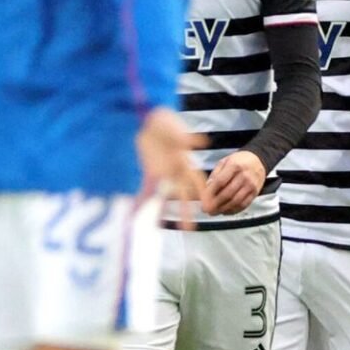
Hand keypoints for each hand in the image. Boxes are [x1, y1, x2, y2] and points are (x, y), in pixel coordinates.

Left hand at [137, 108, 207, 226]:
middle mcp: (175, 171)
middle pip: (182, 195)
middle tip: (190, 230)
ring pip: (165, 196)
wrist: (149, 119)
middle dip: (186, 212)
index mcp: (184, 162)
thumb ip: (185, 138)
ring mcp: (162, 173)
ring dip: (163, 211)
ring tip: (160, 227)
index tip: (209, 206)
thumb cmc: (165, 123)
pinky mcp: (148, 172)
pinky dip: (143, 200)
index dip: (204, 193)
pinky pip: (146, 189)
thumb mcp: (176, 130)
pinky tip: (139, 213)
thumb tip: (202, 142)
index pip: (197, 181)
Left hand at [203, 150, 265, 215]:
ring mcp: (251, 185)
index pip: (220, 181)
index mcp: (234, 166)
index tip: (203, 199)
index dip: (210, 192)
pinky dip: (233, 210)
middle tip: (206, 209)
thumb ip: (215, 174)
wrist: (258, 160)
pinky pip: (243, 205)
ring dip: (223, 209)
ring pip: (235, 201)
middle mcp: (244, 176)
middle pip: (227, 193)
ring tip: (214, 212)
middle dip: (215, 204)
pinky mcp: (255, 193)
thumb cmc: (239, 160)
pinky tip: (225, 211)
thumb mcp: (225, 161)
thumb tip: (207, 188)